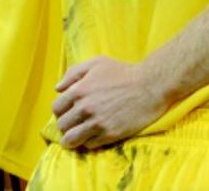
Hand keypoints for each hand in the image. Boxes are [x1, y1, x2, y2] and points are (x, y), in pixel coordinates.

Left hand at [53, 56, 170, 148]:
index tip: (70, 111)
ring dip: (73, 138)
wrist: (151, 85)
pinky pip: (89, 144)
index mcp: (80, 90)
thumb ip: (74, 72)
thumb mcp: (98, 63)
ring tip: (79, 134)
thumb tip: (57, 88)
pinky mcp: (109, 134)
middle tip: (76, 122)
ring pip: (71, 140)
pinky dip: (90, 140)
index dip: (62, 110)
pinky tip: (97, 133)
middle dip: (67, 124)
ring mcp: (97, 123)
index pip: (56, 109)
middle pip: (62, 125)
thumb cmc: (124, 72)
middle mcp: (85, 108)